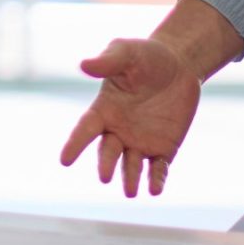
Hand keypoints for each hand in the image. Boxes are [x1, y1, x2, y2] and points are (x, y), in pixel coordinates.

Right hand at [60, 37, 203, 199]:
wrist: (179, 64)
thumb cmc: (146, 56)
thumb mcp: (127, 52)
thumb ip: (107, 61)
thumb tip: (84, 65)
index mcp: (104, 110)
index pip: (85, 130)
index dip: (75, 145)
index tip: (65, 161)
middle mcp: (118, 130)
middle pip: (108, 152)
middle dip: (106, 164)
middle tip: (105, 177)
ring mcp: (141, 142)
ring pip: (132, 166)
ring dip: (131, 179)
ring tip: (131, 192)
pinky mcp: (164, 148)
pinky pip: (158, 168)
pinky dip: (156, 180)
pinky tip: (155, 190)